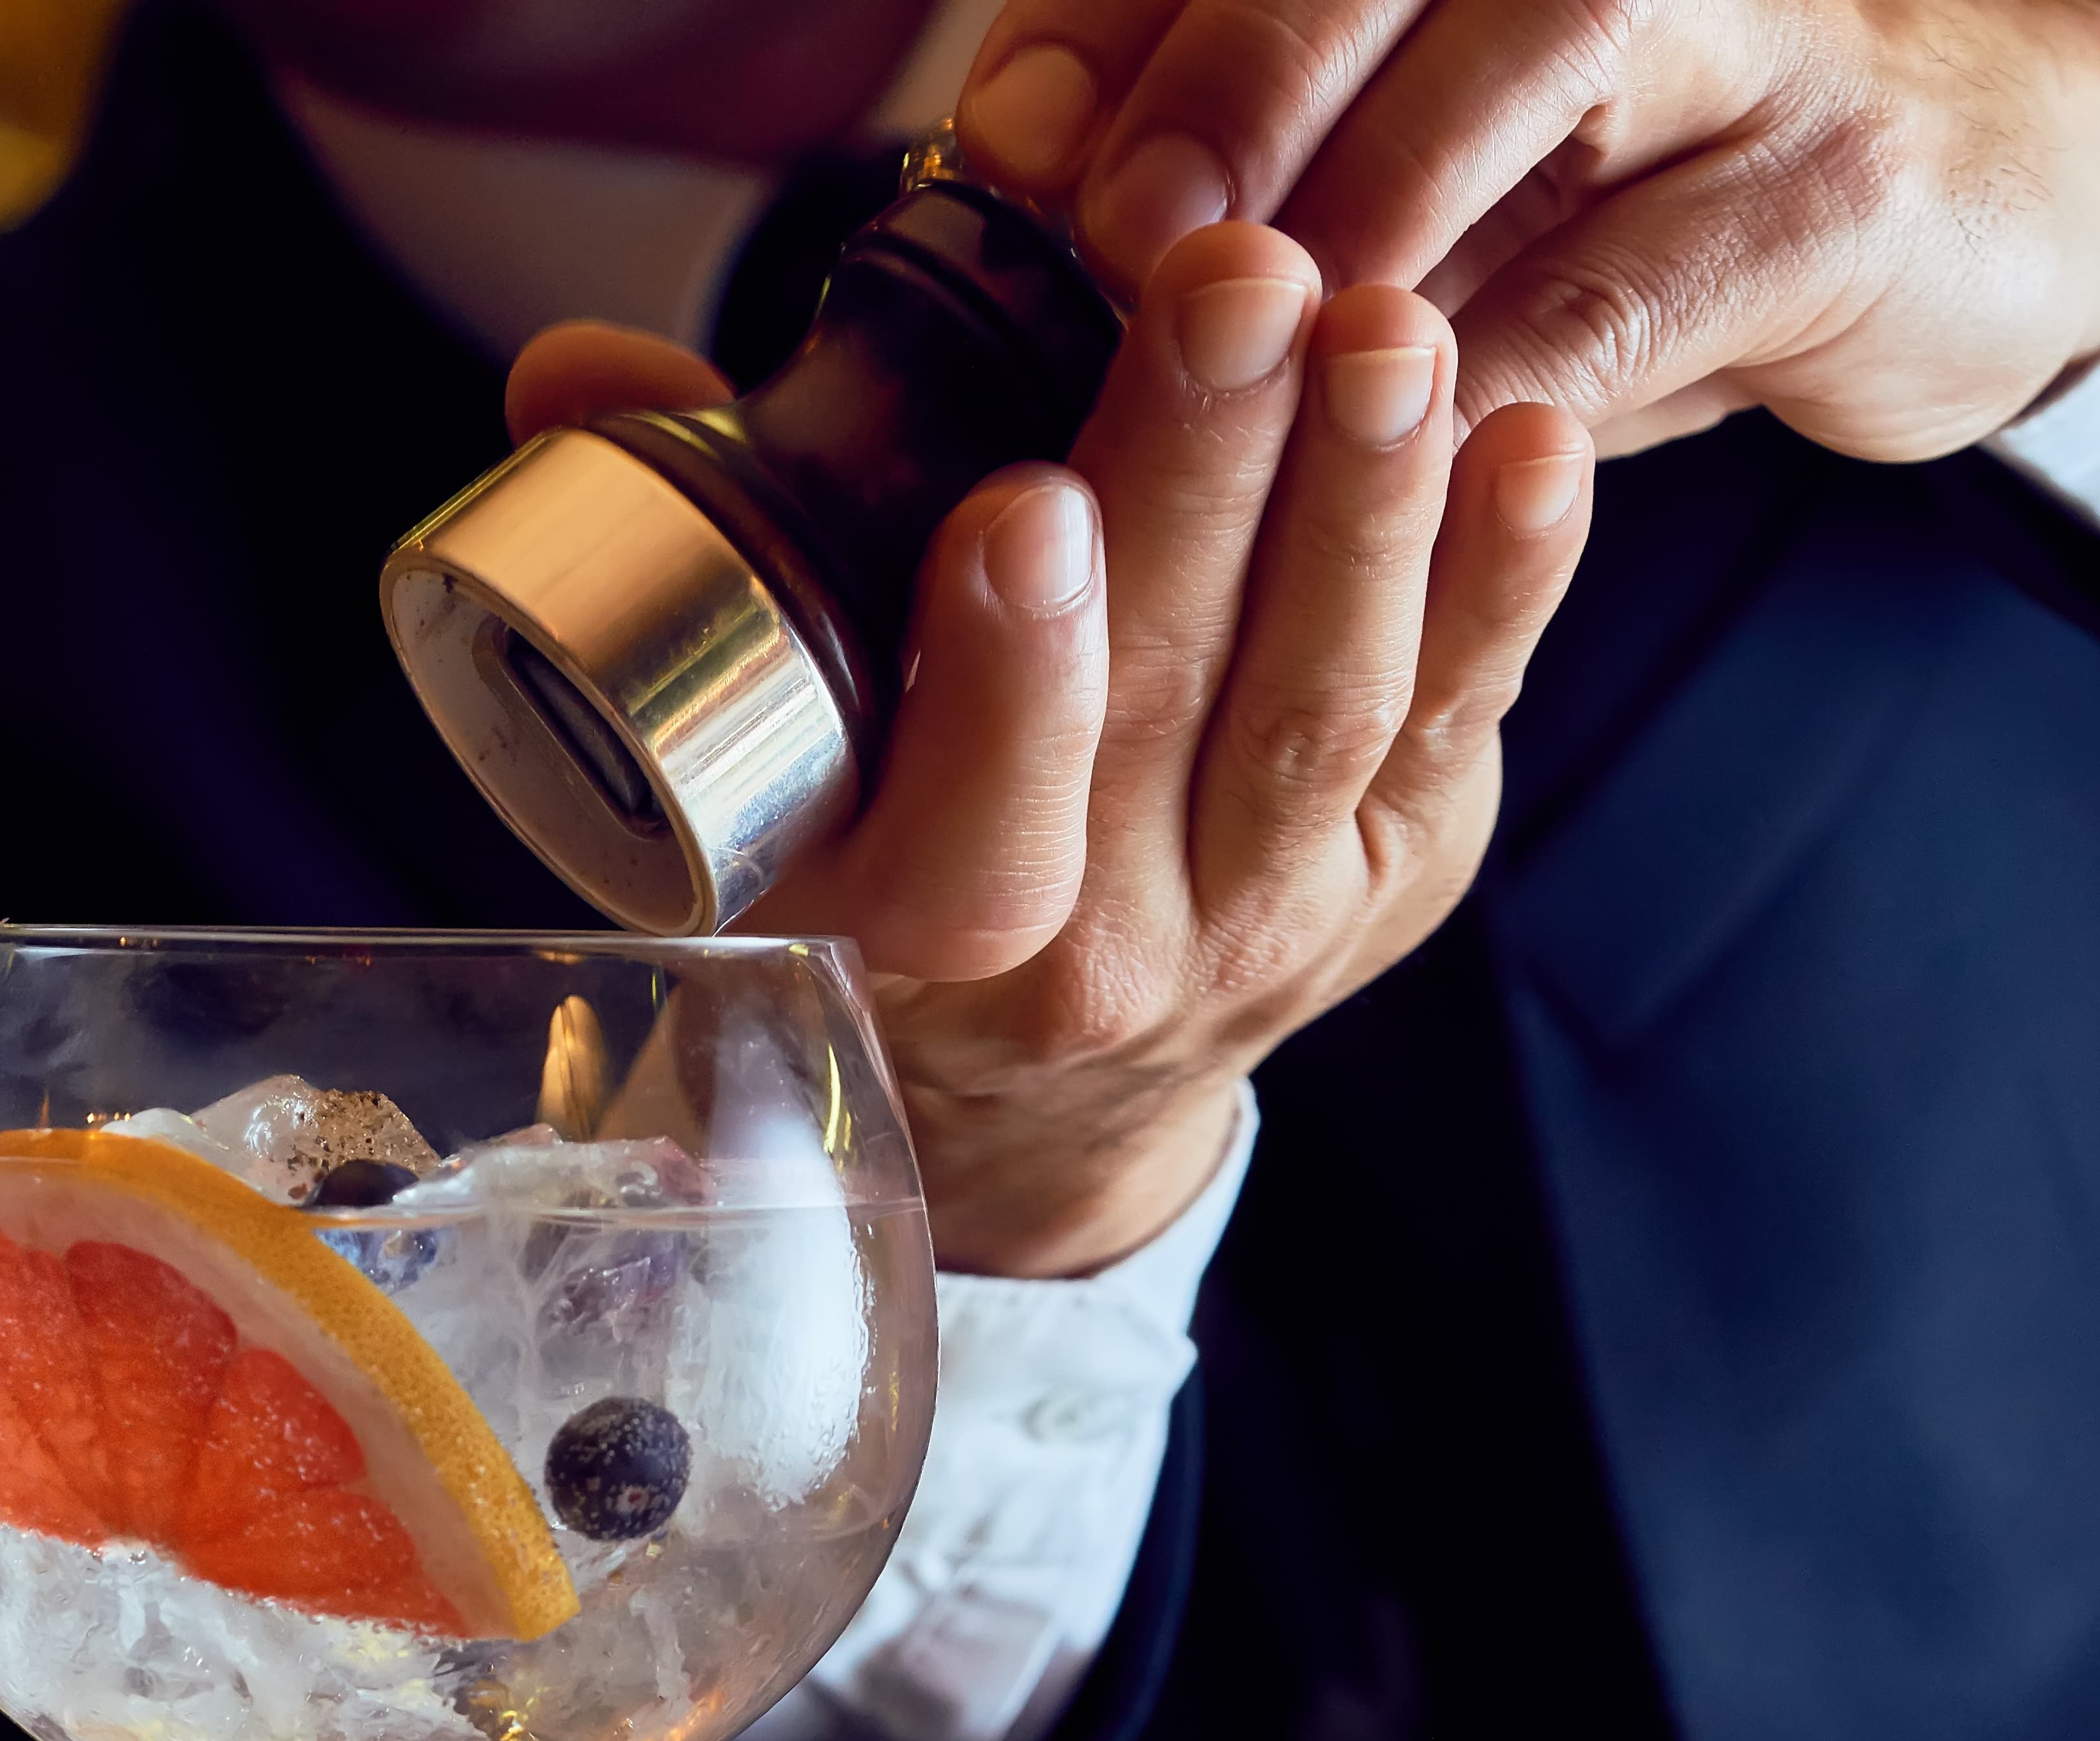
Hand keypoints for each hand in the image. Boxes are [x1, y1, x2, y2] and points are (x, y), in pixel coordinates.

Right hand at [509, 226, 1589, 1273]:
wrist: (1043, 1094)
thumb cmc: (884, 874)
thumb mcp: (758, 773)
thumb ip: (692, 557)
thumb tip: (569, 381)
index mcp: (925, 944)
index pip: (980, 832)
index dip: (1013, 681)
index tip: (1026, 511)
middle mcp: (1109, 959)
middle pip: (1175, 710)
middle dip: (1217, 483)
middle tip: (1240, 287)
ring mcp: (1274, 920)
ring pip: (1330, 706)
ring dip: (1371, 505)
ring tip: (1387, 325)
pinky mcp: (1402, 868)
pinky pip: (1462, 717)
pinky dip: (1508, 579)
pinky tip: (1530, 437)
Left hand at [951, 0, 2099, 460]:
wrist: (1977, 203)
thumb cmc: (1644, 193)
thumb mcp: (1433, 161)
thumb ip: (1248, 161)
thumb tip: (1012, 171)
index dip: (1114, 28)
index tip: (1002, 142)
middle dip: (1231, 75)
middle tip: (1120, 222)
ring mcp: (1743, 38)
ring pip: (1533, 63)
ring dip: (1367, 203)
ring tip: (1247, 330)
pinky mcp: (1833, 193)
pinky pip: (1634, 287)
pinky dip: (1505, 367)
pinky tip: (1404, 441)